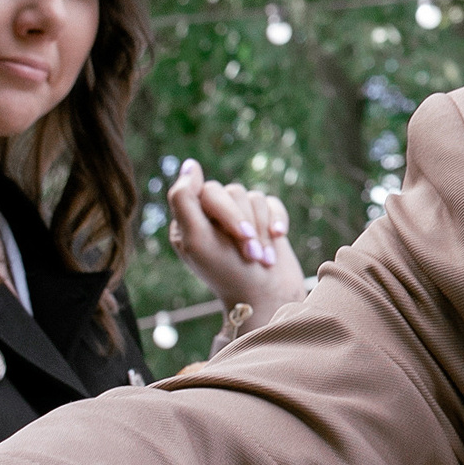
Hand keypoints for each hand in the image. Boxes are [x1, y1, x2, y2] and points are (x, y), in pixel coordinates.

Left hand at [167, 157, 302, 325]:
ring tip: (262, 258)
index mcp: (189, 221)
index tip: (240, 235)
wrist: (267, 299)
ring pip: (253, 197)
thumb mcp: (196, 239)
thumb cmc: (227, 274)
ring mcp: (240, 217)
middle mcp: (212, 216)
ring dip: (262, 229)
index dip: (226, 211)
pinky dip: (277, 220)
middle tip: (252, 252)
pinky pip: (271, 203)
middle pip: (232, 192)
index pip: (205, 191)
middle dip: (246, 224)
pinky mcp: (264, 220)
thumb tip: (189, 165)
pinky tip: (278, 238)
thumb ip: (184, 200)